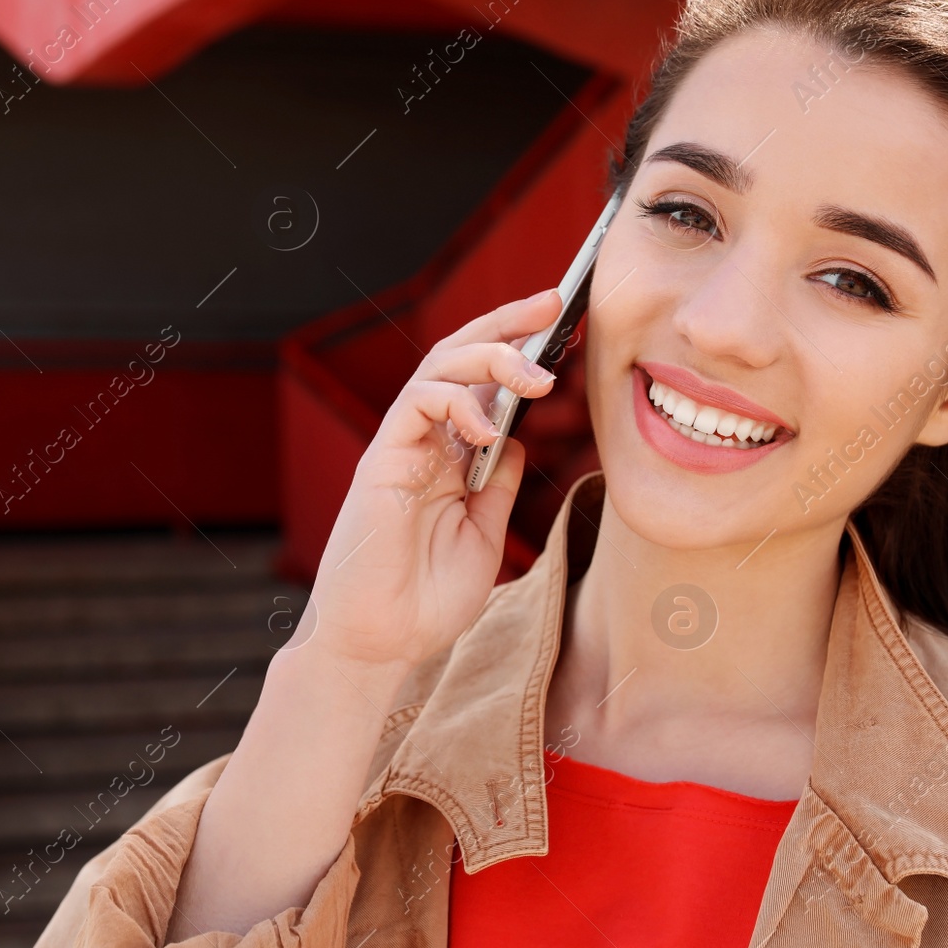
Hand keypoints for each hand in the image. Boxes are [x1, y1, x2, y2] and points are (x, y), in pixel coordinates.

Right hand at [300, 287, 563, 673]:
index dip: (520, 348)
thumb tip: (519, 436)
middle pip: (461, 356)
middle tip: (553, 304)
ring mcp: (402, 446)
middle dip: (507, 322)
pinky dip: (455, 403)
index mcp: (450, 454)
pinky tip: (487, 428)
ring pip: (439, 366)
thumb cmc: (428, 599)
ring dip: (492, 357)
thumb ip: (496, 481)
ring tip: (537, 375)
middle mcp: (425, 440)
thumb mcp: (483, 533)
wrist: (383, 643)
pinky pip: (416, 403)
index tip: (566, 327)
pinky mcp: (382, 459)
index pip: (484, 382)